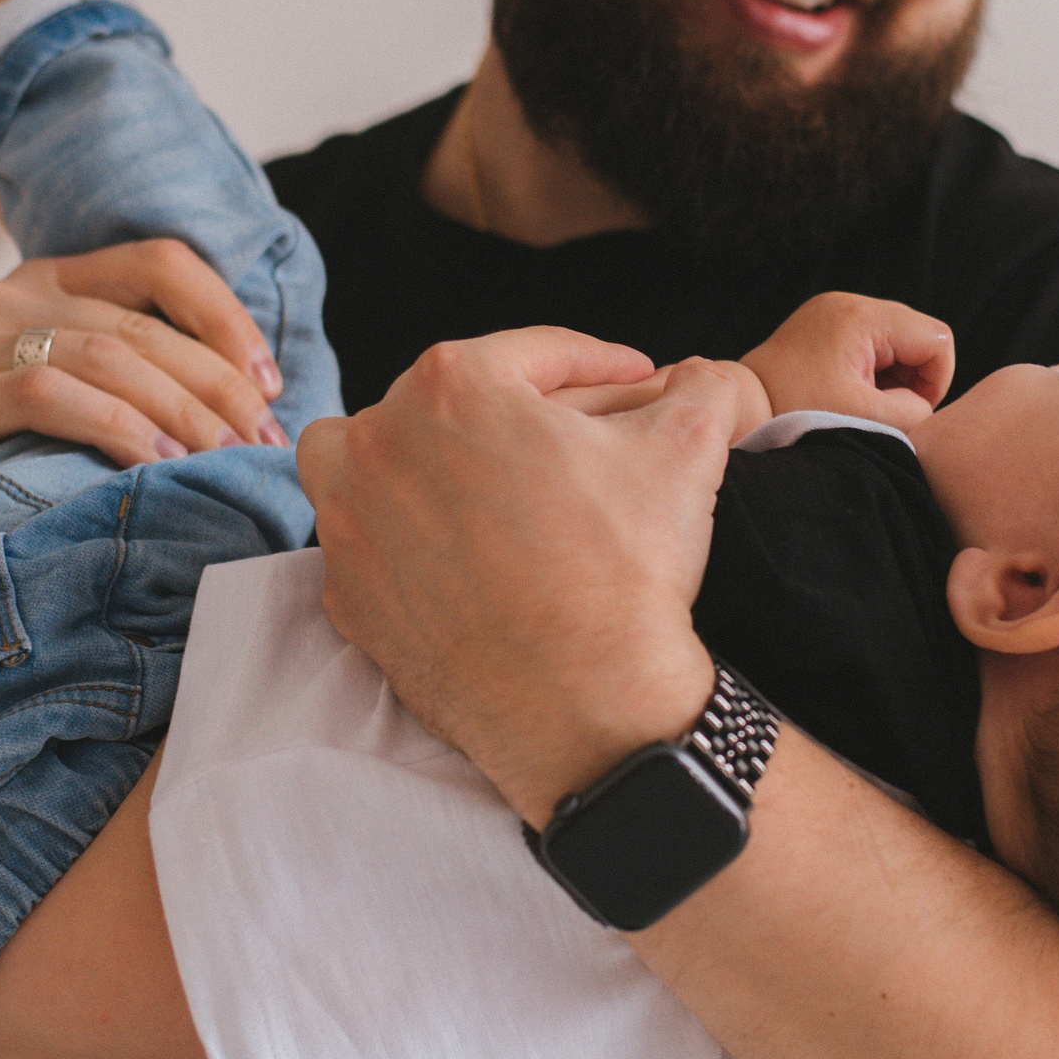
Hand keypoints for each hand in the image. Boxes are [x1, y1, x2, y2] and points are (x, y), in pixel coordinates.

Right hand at [0, 241, 286, 482]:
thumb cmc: (24, 466)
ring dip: (177, 413)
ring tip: (222, 460)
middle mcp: (0, 295)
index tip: (271, 383)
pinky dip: (115, 426)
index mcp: (50, 280)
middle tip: (264, 445)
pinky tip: (157, 463)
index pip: (157, 263)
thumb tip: (260, 398)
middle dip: (216, 387)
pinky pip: (45, 395)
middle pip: (136, 325)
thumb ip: (147, 375)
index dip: (224, 315)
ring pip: (100, 356)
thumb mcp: (91, 403)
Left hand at [297, 329, 746, 821]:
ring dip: (414, 457)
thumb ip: (700, 389)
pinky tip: (459, 559)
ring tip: (474, 479)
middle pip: (451, 402)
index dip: (601, 364)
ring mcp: (350, 524)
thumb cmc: (625, 568)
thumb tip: (712, 377)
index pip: (535, 354)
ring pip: (367, 459)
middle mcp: (377, 442)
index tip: (636, 383)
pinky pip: (368, 544)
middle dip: (515, 414)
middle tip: (576, 442)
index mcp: (452, 385)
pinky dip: (404, 541)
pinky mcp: (346, 596)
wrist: (586, 703)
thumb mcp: (686, 450)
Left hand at [740, 292, 953, 429]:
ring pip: (898, 339)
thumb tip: (924, 403)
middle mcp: (850, 302)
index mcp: (862, 317)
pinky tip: (850, 391)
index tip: (909, 409)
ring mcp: (836, 308)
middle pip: (918, 335)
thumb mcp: (864, 418)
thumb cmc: (795, 412)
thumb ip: (913, 411)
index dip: (936, 380)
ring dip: (892, 375)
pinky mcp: (827, 321)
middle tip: (884, 408)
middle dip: (913, 377)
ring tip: (862, 400)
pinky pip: (873, 341)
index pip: (936, 338)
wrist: (742, 404)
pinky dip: (873, 369)